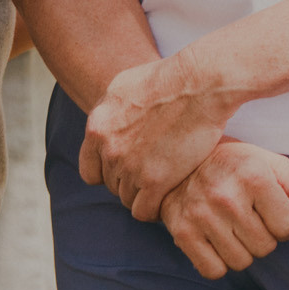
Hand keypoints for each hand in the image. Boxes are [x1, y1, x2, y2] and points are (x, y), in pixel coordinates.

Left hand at [79, 58, 234, 221]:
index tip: (128, 170)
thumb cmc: (169, 78)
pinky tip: (170, 195)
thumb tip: (106, 125)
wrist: (199, 83)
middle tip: (156, 173)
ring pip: (128, 199)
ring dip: (145, 195)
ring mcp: (129, 166)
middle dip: (131, 182)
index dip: (109, 173)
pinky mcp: (154, 180)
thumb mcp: (124, 87)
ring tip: (166, 183)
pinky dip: (155, 209)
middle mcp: (108, 148)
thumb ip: (110, 113)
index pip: (89, 170)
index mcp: (97, 127)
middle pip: (112, 185)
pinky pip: (144, 211)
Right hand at [158, 141, 288, 279]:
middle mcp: (224, 195)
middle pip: (265, 247)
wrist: (179, 158)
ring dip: (241, 250)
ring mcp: (199, 215)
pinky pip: (214, 270)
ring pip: (241, 262)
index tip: (268, 207)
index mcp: (252, 175)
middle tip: (247, 215)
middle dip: (262, 236)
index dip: (283, 221)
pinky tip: (214, 238)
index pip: (288, 227)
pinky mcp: (181, 232)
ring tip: (230, 225)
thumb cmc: (236, 163)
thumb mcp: (275, 167)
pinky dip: (217, 262)